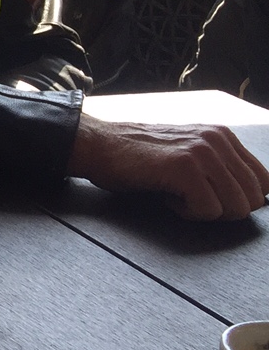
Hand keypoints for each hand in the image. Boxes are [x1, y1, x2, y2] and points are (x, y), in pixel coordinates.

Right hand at [68, 107, 268, 219]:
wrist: (97, 145)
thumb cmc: (136, 155)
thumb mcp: (188, 153)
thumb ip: (220, 167)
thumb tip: (249, 196)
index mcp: (222, 136)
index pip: (265, 182)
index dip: (240, 199)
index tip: (213, 198)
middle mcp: (217, 140)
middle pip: (254, 199)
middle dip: (224, 208)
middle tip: (191, 198)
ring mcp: (202, 152)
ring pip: (236, 207)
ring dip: (205, 211)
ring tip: (178, 195)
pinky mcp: (184, 168)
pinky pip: (208, 210)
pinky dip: (187, 212)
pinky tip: (167, 196)